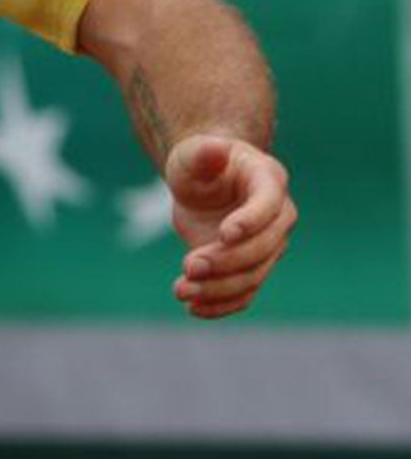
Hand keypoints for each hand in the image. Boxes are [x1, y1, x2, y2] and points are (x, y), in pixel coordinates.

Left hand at [164, 134, 295, 319]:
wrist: (202, 183)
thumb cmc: (200, 163)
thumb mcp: (194, 153)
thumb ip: (203, 153)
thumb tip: (214, 149)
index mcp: (268, 181)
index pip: (268, 205)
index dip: (250, 221)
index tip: (223, 233)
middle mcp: (277, 217)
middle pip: (262, 248)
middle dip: (226, 260)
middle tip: (188, 266)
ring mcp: (268, 246)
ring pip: (253, 276)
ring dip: (219, 288)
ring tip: (181, 291)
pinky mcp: (250, 267)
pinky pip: (245, 293)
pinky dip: (222, 305)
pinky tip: (195, 310)